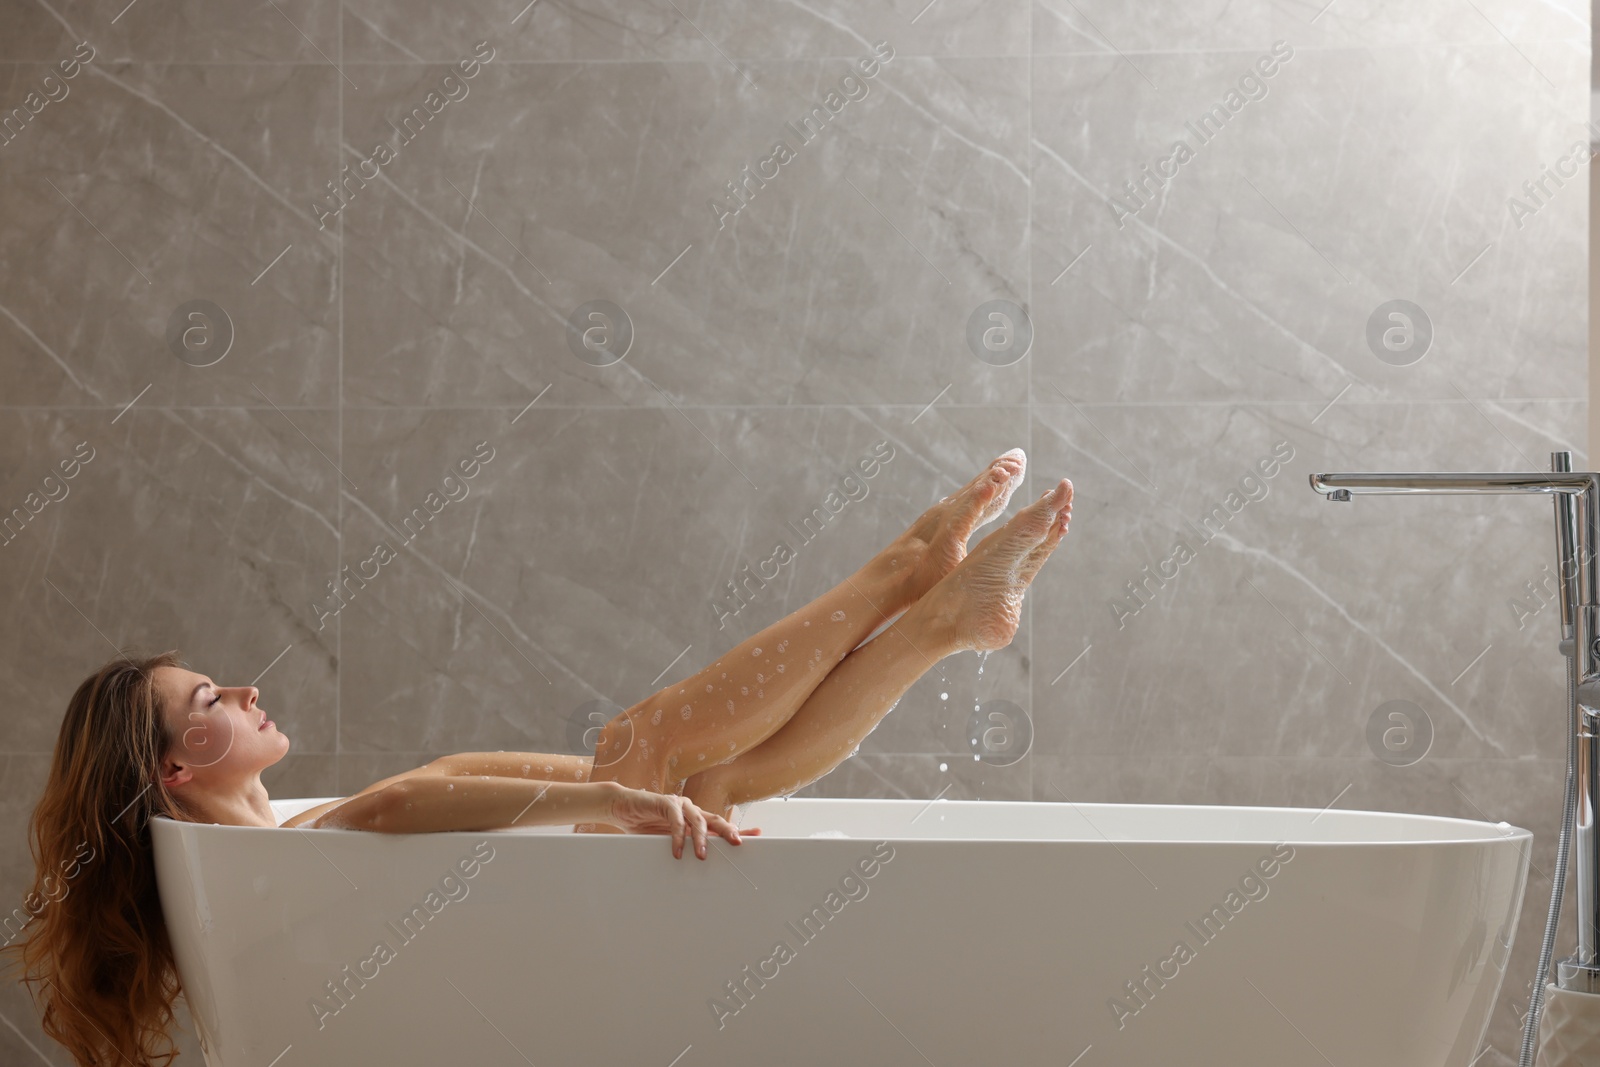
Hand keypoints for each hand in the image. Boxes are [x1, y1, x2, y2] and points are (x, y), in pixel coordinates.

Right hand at [608, 786, 758, 858]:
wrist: (621, 808)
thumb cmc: (645, 825)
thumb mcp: (668, 841)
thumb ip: (683, 848)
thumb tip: (698, 865)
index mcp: (694, 819)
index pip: (720, 825)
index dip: (738, 829)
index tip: (757, 835)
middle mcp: (691, 810)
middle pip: (715, 820)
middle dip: (728, 831)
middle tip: (738, 843)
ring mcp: (679, 805)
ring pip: (698, 820)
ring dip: (701, 839)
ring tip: (701, 855)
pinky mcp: (665, 803)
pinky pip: (676, 820)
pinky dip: (678, 836)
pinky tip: (677, 849)